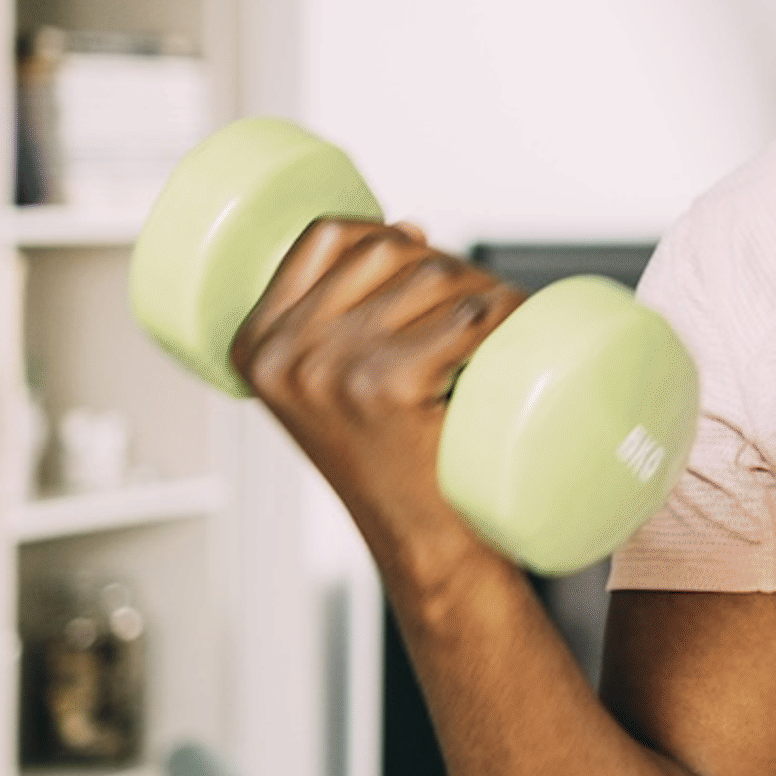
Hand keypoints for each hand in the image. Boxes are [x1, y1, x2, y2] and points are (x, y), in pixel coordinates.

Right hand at [228, 218, 520, 595]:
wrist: (421, 546)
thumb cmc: (390, 462)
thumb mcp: (329, 388)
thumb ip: (341, 317)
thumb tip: (409, 230)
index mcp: (255, 346)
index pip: (323, 237)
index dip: (383, 230)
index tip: (421, 250)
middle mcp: (285, 356)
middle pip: (385, 251)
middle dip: (444, 261)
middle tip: (478, 299)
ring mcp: (334, 370)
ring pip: (432, 277)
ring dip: (482, 285)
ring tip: (501, 317)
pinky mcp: (389, 387)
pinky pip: (468, 317)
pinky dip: (507, 312)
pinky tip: (520, 324)